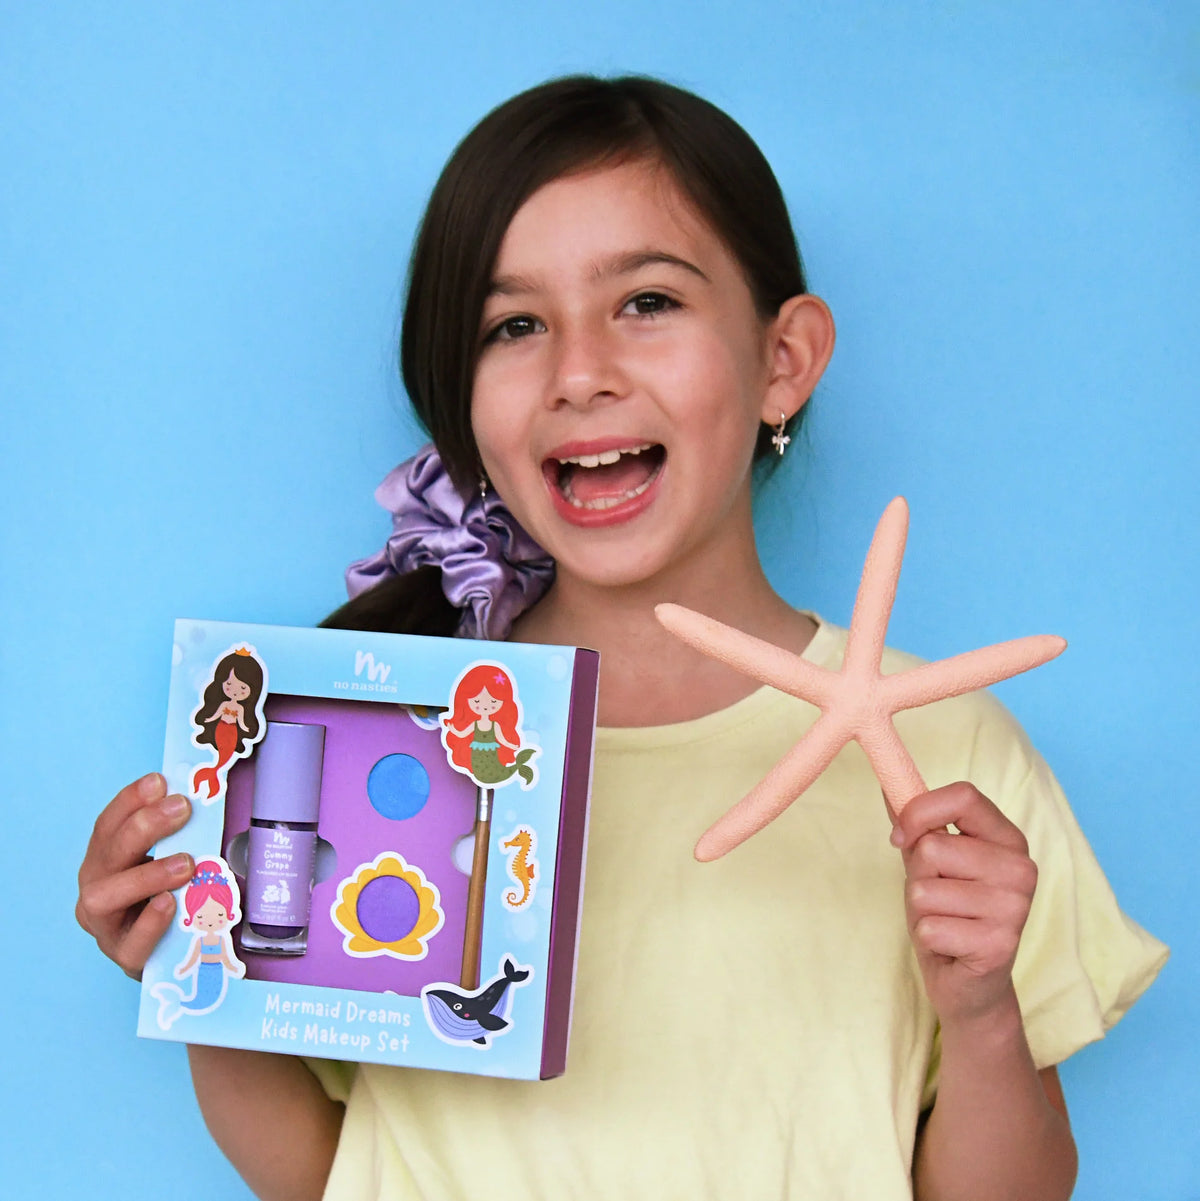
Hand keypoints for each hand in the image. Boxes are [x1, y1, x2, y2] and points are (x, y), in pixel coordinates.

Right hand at [76, 772, 194, 979]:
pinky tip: (170, 904)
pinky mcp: (124, 957)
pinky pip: (131, 943)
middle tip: (182, 809)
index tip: (160, 780)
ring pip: (105, 897)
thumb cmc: (170, 894)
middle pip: (109, 852)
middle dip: (145, 826)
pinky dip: (150, 921)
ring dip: (146, 875)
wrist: (165, 953)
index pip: (108, 825)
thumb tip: (206, 797)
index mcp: (105, 860)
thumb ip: (181, 836)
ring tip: (185, 864)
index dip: (131, 800)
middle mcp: (97, 888)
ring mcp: (106, 926)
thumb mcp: (171, 859)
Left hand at [891, 782, 1036, 1026]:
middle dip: (919, 877)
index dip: (920, 810)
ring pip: (925, 890)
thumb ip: (914, 825)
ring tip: (947, 923)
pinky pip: (930, 927)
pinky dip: (928, 938)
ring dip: (922, 911)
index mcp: (1008, 839)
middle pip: (933, 847)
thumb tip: (887, 785)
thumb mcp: (930, 864)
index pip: (964, 796)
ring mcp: (1015, 907)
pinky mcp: (1000, 944)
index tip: (900, 835)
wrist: (970, 984)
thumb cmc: (950, 914)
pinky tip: (952, 947)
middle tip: (940, 900)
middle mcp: (1020, 868)